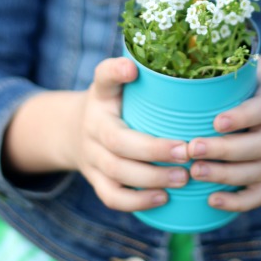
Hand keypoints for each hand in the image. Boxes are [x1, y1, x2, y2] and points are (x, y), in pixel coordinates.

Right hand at [2, 57, 190, 212]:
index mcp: (101, 96)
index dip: (116, 72)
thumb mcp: (118, 82)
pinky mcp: (94, 180)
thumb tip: (170, 59)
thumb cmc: (113, 104)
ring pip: (117, 172)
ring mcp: (91, 156)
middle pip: (118, 141)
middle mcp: (92, 126)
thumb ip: (139, 72)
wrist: (74, 131)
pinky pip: (111, 196)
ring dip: (151, 178)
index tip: (133, 69)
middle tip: (187, 151)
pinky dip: (136, 202)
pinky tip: (163, 199)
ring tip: (183, 178)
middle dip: (153, 149)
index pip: (103, 78)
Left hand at [187, 55, 260, 212]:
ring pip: (259, 171)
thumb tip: (175, 43)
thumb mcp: (247, 62)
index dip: (242, 116)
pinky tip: (212, 201)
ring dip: (227, 176)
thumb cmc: (254, 80)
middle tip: (191, 149)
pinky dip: (239, 202)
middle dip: (226, 150)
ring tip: (195, 173)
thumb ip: (220, 57)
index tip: (215, 121)